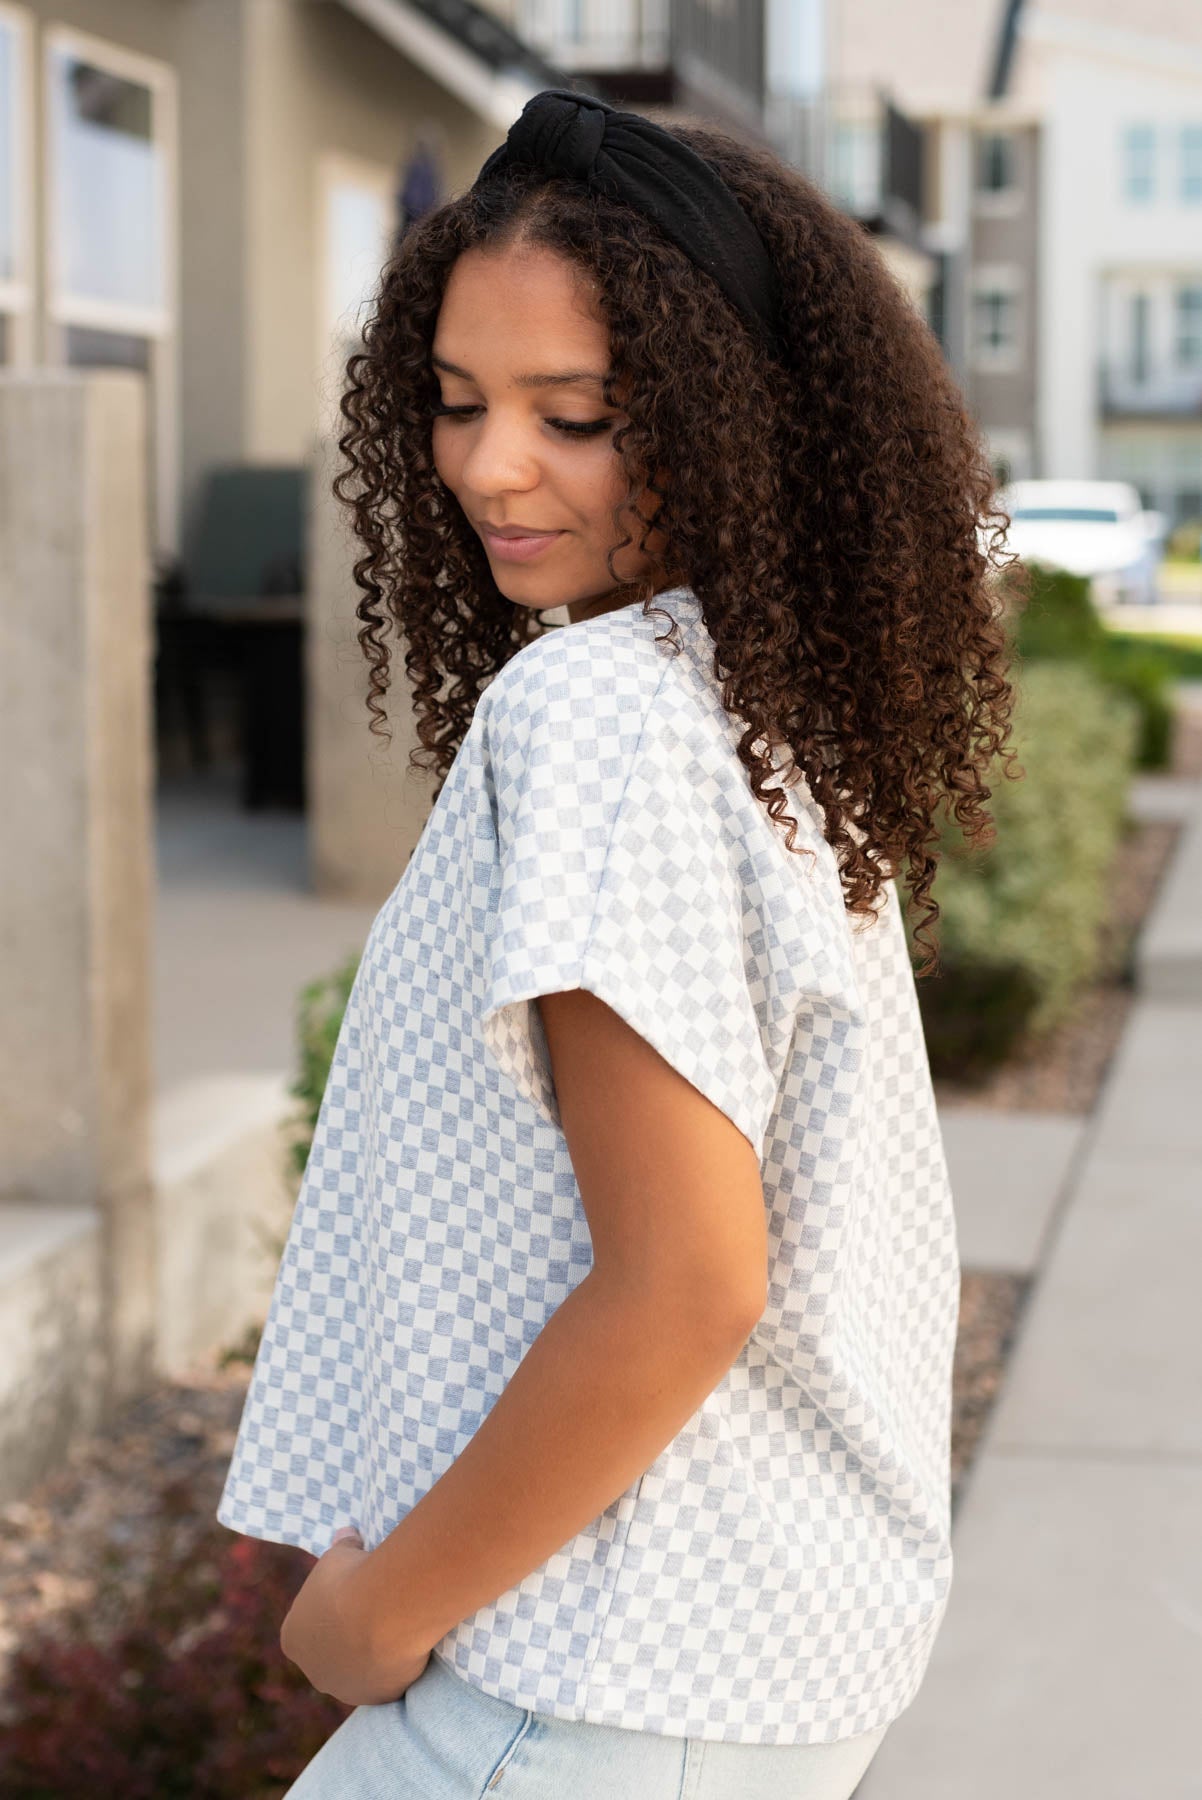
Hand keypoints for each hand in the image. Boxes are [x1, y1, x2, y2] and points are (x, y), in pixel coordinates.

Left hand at [279, 1525, 432, 1707]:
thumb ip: (342, 1548)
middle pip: (332, 1653)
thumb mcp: (341, 1553)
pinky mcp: (378, 1696)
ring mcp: (346, 1689)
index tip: (352, 1591)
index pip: (309, 1624)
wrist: (383, 1610)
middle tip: (377, 1609)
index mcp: (293, 1638)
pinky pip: (389, 1679)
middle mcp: (314, 1671)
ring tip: (397, 1625)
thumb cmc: (353, 1578)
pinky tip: (410, 1641)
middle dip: (349, 1636)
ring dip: (373, 1655)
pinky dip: (398, 1665)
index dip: (331, 1606)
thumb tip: (346, 1535)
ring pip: (360, 1671)